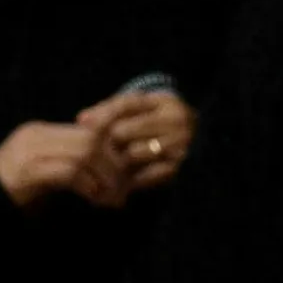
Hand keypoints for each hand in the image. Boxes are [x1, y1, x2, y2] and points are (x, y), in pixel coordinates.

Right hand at [0, 120, 127, 208]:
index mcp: (41, 130)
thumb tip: (110, 168)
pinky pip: (69, 172)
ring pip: (84, 152)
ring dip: (105, 178)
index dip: (113, 149)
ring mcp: (30, 150)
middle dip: (113, 166)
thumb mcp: (46, 171)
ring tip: (112, 199)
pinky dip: (88, 186)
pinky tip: (95, 201)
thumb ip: (71, 163)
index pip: (88, 128)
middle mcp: (36, 134)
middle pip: (91, 138)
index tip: (126, 173)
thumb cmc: (15, 194)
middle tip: (123, 191)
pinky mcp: (28, 171)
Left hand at [77, 89, 196, 192]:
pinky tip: (124, 180)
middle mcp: (176, 121)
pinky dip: (132, 178)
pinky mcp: (180, 168)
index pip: (127, 103)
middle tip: (94, 149)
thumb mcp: (142, 111)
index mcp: (165, 102)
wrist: (201, 144)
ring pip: (132, 153)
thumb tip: (82, 120)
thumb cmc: (159, 125)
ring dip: (118, 161)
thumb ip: (112, 110)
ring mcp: (180, 145)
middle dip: (107, 140)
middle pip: (124, 130)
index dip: (102, 112)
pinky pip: (146, 174)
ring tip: (108, 165)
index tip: (81, 122)